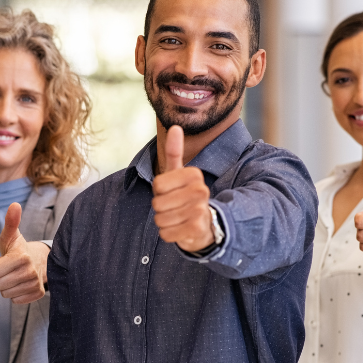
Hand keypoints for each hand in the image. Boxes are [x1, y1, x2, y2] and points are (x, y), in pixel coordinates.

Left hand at [0, 202, 48, 304]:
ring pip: (6, 294)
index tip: (4, 261)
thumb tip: (15, 205)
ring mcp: (34, 283)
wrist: (39, 261)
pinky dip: (16, 294)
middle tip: (9, 269)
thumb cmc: (19, 248)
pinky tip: (22, 284)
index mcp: (21, 256)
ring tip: (16, 276)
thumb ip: (11, 222)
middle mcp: (30, 271)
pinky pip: (15, 300)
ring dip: (8, 286)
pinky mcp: (37, 293)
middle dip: (0, 278)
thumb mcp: (12, 235)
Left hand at [151, 125, 213, 251]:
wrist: (205, 225)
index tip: (172, 192)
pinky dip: (168, 234)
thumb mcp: (179, 174)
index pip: (157, 185)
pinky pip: (166, 234)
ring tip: (178, 218)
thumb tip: (175, 127)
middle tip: (175, 208)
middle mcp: (200, 191)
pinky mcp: (197, 229)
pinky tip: (180, 230)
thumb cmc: (186, 197)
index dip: (159, 192)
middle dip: (161, 209)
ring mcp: (200, 210)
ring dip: (164, 222)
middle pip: (158, 203)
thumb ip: (175, 152)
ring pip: (161, 219)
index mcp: (194, 175)